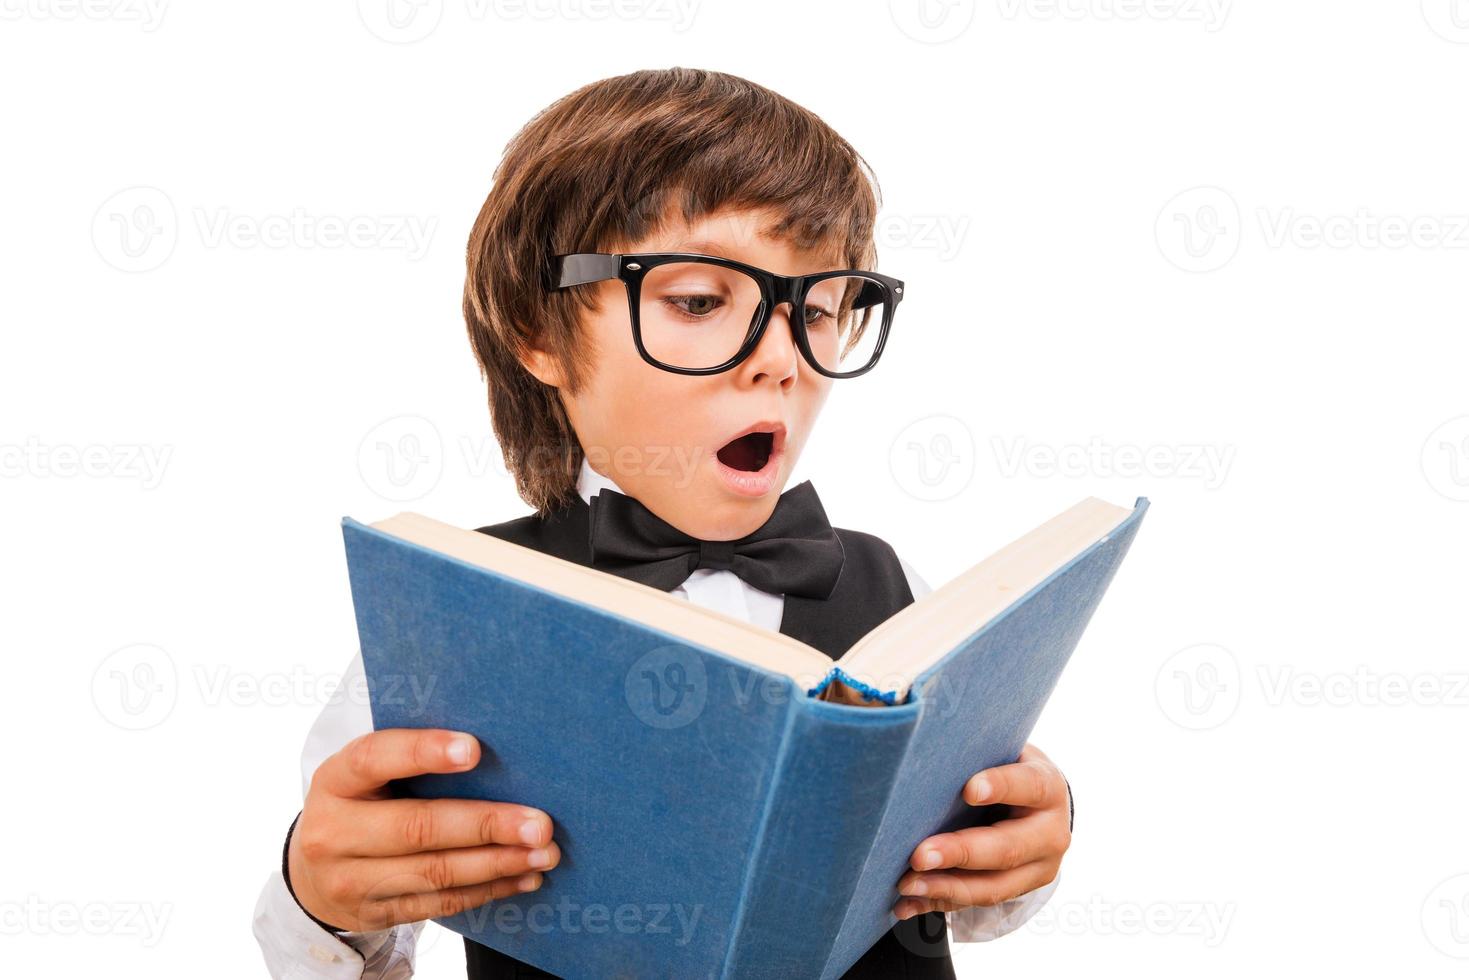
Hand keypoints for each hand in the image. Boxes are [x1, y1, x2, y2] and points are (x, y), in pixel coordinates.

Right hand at [288, 728, 559, 932]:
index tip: (475, 749)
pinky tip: (522, 876)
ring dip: (498, 863)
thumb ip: (413, 758)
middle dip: (486, 825)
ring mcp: (351, 880)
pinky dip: (487, 889)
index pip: (374, 758)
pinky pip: (440, 903)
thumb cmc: (363, 803)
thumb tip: (496, 749)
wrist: (315, 873)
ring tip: (543, 853)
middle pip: (417, 828)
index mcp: (335, 780)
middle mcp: (335, 832)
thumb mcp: (369, 774)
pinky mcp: (375, 913)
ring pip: (435, 872)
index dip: (423, 752)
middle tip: (539, 823)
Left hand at [894, 743, 1069, 919]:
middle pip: (1006, 849)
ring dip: (944, 888)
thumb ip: (975, 756)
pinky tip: (906, 905)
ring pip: (993, 887)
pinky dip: (937, 904)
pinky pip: (975, 903)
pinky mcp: (1018, 892)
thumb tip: (925, 752)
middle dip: (960, 854)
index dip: (1000, 786)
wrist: (1038, 806)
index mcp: (1047, 789)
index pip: (1028, 786)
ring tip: (906, 884)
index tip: (968, 789)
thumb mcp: (1003, 754)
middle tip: (919, 856)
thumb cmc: (1007, 769)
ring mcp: (1038, 869)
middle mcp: (1050, 833)